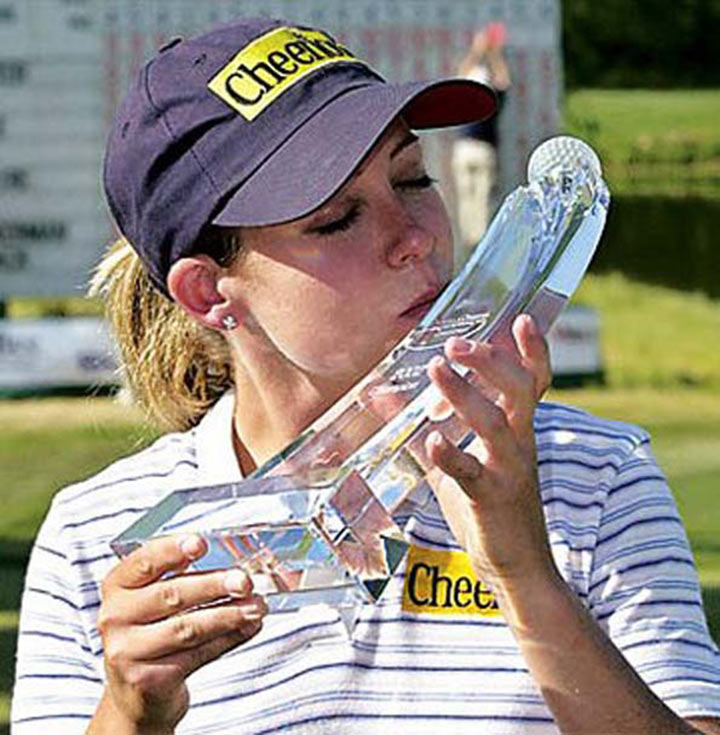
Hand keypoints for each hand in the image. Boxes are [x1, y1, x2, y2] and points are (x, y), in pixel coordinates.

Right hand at [96, 535, 266, 732]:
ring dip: (229, 615)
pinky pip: (197, 654)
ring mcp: (129, 652)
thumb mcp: (152, 598)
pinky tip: (248, 627)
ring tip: (255, 606)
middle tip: (244, 580)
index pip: (144, 562)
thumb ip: (180, 577)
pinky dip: (229, 638)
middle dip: (214, 585)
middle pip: (171, 595)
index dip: (172, 550)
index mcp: (117, 586)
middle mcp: (116, 617)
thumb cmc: (150, 630)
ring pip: (188, 628)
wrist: (134, 692)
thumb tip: (233, 566)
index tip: (200, 543)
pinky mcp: (150, 680)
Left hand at [424, 314, 554, 599]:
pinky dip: (451, 456)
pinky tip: (432, 442)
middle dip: (491, 362)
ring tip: (437, 371)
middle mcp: (520, 446)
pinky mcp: (492, 500)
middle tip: (456, 344)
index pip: (533, 383)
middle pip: (519, 391)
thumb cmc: (488, 511)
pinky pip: (473, 474)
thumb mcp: (453, 465)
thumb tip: (381, 395)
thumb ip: (421, 429)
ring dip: (466, 395)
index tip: (521, 318)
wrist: (519, 570)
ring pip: (496, 424)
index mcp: (517, 433)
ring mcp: (510, 472)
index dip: (533, 352)